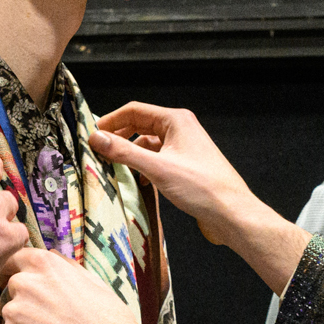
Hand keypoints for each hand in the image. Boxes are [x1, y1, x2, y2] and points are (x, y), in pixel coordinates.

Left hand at [0, 248, 164, 323]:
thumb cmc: (108, 320)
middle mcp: (22, 284)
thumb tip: (50, 255)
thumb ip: (63, 266)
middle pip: (7, 295)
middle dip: (22, 309)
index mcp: (41, 264)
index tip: (20, 289)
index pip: (9, 262)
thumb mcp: (91, 280)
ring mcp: (13, 314)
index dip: (13, 276)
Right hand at [93, 102, 307, 293]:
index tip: (92, 135)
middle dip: (119, 137)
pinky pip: (158, 159)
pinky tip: (139, 181)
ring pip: (148, 144)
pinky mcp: (186, 166)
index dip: (110, 120)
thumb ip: (124, 152)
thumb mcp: (157, 168)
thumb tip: (96, 138)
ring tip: (114, 168)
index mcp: (176, 120)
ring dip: (131, 154)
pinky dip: (144, 166)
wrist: (231, 213)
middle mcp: (181, 129)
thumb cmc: (201, 187)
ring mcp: (184, 147)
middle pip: (140, 125)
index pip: (134, 110)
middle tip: (98, 151)